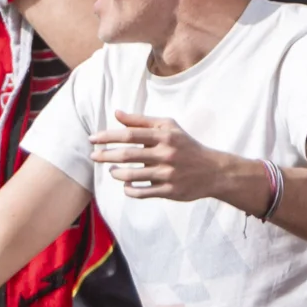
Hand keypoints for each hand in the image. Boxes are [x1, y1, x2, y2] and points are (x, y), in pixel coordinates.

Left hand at [92, 110, 247, 201]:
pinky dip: (129, 190)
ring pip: (132, 175)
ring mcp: (168, 174)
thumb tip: (116, 114)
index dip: (108, 136)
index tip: (92, 138)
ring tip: (111, 171)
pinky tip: (125, 185)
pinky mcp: (170, 191)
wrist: (213, 171)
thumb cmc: (185, 145)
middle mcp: (166, 154)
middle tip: (93, 156)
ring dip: (116, 173)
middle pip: (127, 155)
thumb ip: (141, 121)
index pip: (130, 135)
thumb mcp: (168, 128)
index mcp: (165, 136)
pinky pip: (142, 192)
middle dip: (106, 155)